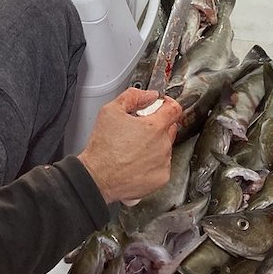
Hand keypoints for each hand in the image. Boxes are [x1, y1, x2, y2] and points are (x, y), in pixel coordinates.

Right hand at [77, 88, 181, 204]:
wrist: (98, 177)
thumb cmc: (103, 148)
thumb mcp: (111, 110)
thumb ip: (133, 96)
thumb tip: (149, 95)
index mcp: (154, 126)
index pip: (174, 109)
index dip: (168, 104)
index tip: (162, 106)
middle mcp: (163, 145)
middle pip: (170, 128)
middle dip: (158, 125)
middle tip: (139, 129)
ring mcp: (163, 162)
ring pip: (165, 147)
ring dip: (155, 145)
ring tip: (134, 149)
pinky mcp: (161, 178)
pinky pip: (162, 166)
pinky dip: (153, 163)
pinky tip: (137, 162)